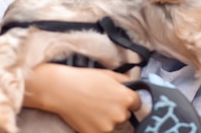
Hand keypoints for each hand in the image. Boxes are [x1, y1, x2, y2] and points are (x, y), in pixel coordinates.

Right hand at [25, 64, 140, 132]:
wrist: (62, 90)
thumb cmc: (85, 79)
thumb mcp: (109, 74)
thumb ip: (126, 82)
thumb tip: (135, 87)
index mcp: (126, 98)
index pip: (137, 103)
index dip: (128, 100)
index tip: (118, 97)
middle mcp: (120, 114)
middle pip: (125, 115)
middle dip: (117, 109)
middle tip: (102, 101)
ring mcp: (109, 127)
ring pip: (114, 124)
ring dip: (108, 119)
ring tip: (93, 108)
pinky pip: (103, 131)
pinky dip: (97, 126)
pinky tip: (89, 116)